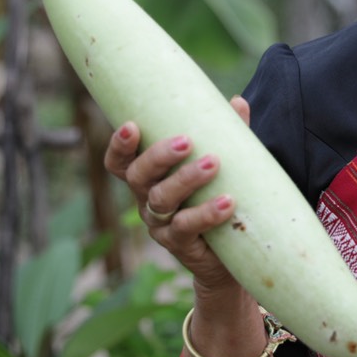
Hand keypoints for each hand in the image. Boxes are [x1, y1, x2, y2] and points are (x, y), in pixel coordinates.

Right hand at [102, 96, 251, 295]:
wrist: (228, 255)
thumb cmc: (216, 198)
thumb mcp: (220, 165)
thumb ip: (226, 135)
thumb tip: (237, 102)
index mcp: (149, 178)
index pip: (121, 162)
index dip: (119, 146)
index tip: (131, 126)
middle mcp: (147, 199)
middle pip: (138, 176)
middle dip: (159, 156)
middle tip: (186, 141)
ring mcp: (160, 224)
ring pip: (162, 200)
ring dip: (186, 180)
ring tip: (213, 164)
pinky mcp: (180, 244)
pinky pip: (187, 227)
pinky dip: (207, 213)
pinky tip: (228, 202)